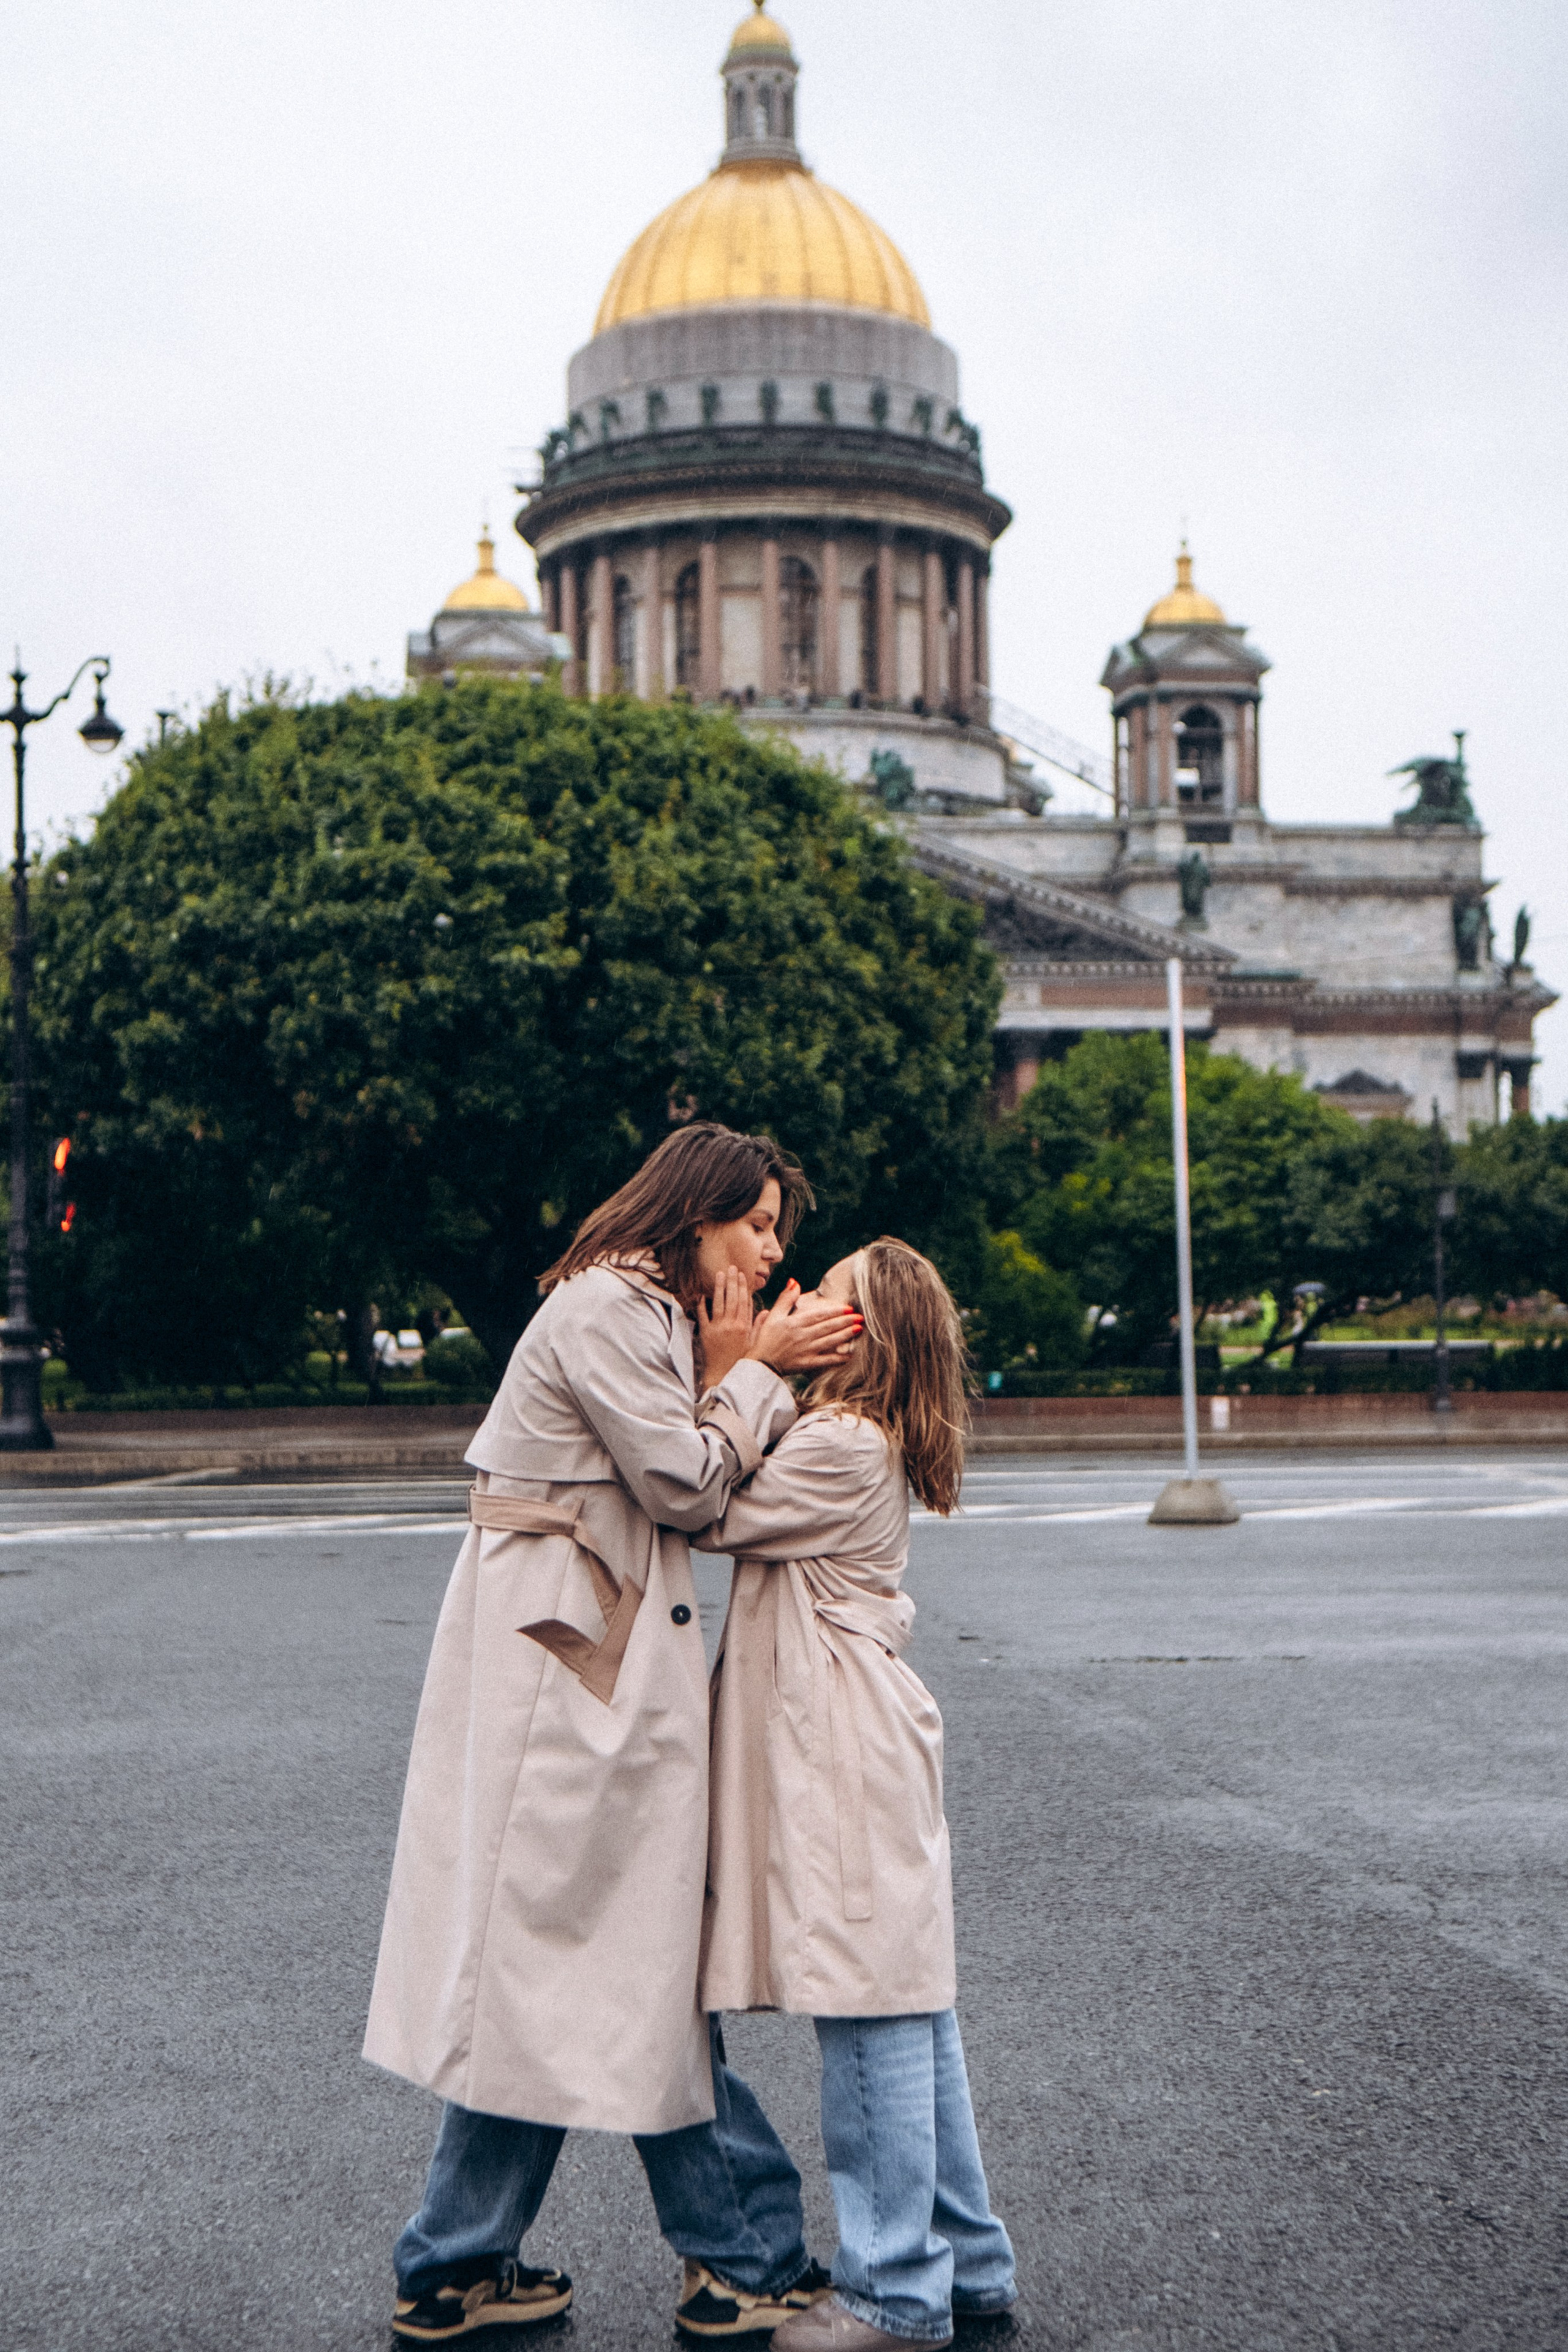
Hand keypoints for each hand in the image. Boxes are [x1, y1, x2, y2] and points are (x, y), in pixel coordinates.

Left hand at [696, 1265, 756, 1391]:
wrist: (723, 1375)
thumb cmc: (741, 1361)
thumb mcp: (754, 1344)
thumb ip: (759, 1326)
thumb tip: (765, 1312)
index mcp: (744, 1327)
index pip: (745, 1302)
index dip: (744, 1287)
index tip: (743, 1275)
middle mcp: (732, 1325)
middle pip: (732, 1298)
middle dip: (733, 1281)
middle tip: (732, 1267)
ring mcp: (718, 1328)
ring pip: (719, 1303)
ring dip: (719, 1287)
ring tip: (720, 1274)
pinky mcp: (706, 1333)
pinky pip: (703, 1315)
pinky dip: (702, 1304)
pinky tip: (702, 1294)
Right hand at [746, 1280, 862, 1375]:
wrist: (759, 1364)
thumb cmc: (765, 1339)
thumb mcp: (773, 1316)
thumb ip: (785, 1299)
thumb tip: (794, 1281)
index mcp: (794, 1323)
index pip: (818, 1315)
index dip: (835, 1311)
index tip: (848, 1307)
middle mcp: (801, 1336)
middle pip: (827, 1327)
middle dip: (845, 1321)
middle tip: (861, 1317)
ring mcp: (805, 1350)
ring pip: (829, 1341)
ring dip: (845, 1335)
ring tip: (859, 1330)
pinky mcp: (806, 1364)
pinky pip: (825, 1361)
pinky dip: (838, 1358)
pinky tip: (850, 1355)